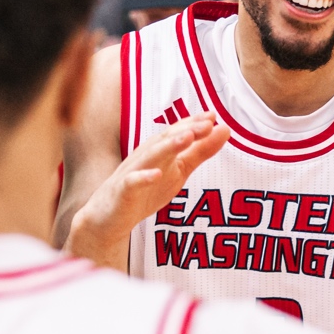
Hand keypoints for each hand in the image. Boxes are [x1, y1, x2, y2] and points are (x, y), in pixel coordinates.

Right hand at [67, 115, 230, 265]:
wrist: (109, 217)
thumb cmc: (145, 190)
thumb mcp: (178, 171)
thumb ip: (200, 152)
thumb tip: (224, 129)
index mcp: (160, 150)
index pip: (177, 132)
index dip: (194, 123)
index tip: (213, 115)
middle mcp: (146, 156)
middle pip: (166, 140)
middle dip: (187, 130)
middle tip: (208, 123)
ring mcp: (132, 172)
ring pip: (151, 156)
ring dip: (168, 146)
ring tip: (187, 138)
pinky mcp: (123, 192)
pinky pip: (132, 183)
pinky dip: (144, 177)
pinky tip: (156, 174)